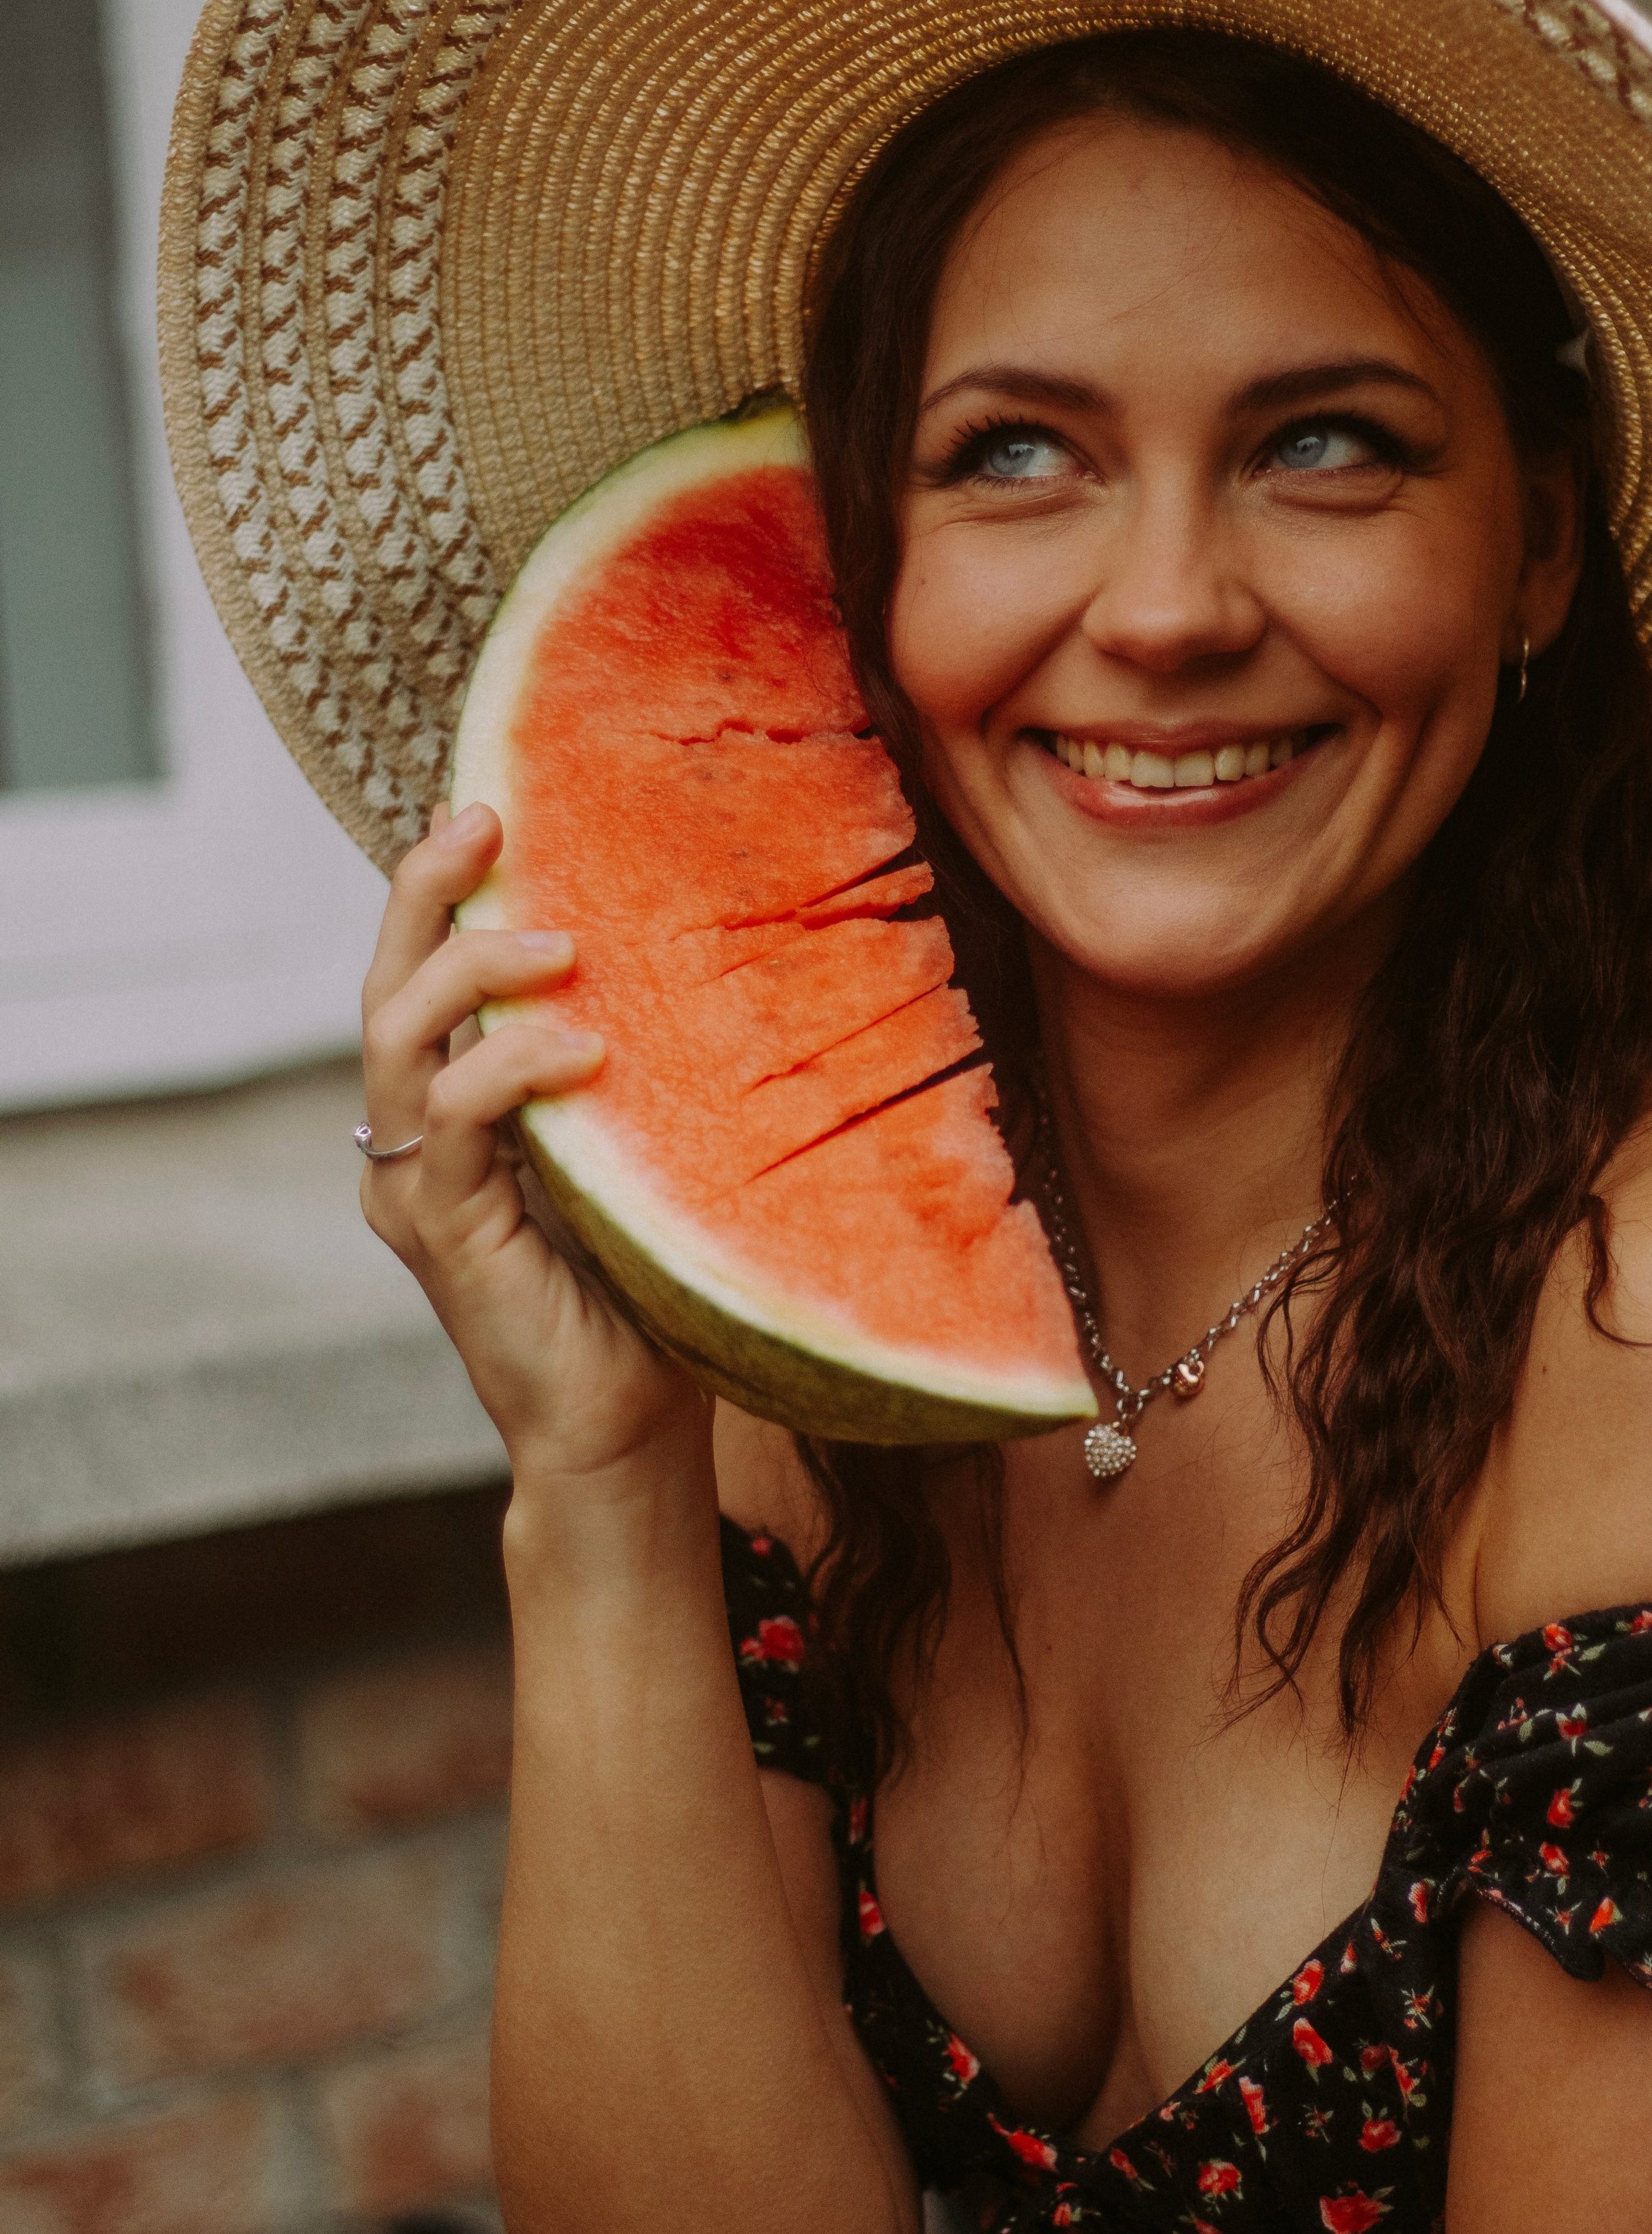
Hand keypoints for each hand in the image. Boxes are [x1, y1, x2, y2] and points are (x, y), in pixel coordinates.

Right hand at [359, 800, 709, 1485]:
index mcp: (449, 1114)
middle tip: (483, 818)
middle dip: (422, 891)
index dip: (436, 887)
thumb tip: (685, 952)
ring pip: (398, 1039)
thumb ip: (626, 1066)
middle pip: (385, 986)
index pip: (419, 975)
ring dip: (468, 971)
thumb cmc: (647, 1289)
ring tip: (557, 943)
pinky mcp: (445, 1234)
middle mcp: (411, 1143)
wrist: (628, 1430)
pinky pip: (451, 1125)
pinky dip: (508, 1070)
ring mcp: (416, 1189)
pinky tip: (583, 1048)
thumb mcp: (636, 1147)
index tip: (485, 803)